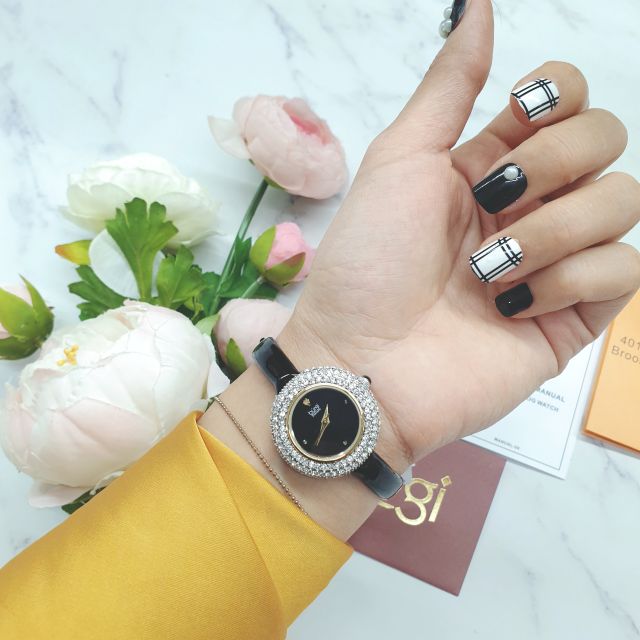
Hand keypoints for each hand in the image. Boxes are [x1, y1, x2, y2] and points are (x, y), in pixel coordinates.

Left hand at [281, 0, 639, 470]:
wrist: (361, 360)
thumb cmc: (368, 262)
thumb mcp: (400, 161)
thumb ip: (448, 89)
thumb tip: (480, 6)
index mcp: (490, 165)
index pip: (567, 103)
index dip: (559, 95)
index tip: (521, 113)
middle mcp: (530, 206)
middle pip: (606, 142)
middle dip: (552, 162)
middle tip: (492, 200)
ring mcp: (555, 262)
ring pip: (622, 204)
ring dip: (551, 231)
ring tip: (488, 272)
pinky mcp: (573, 316)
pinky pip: (624, 272)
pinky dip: (571, 280)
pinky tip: (513, 306)